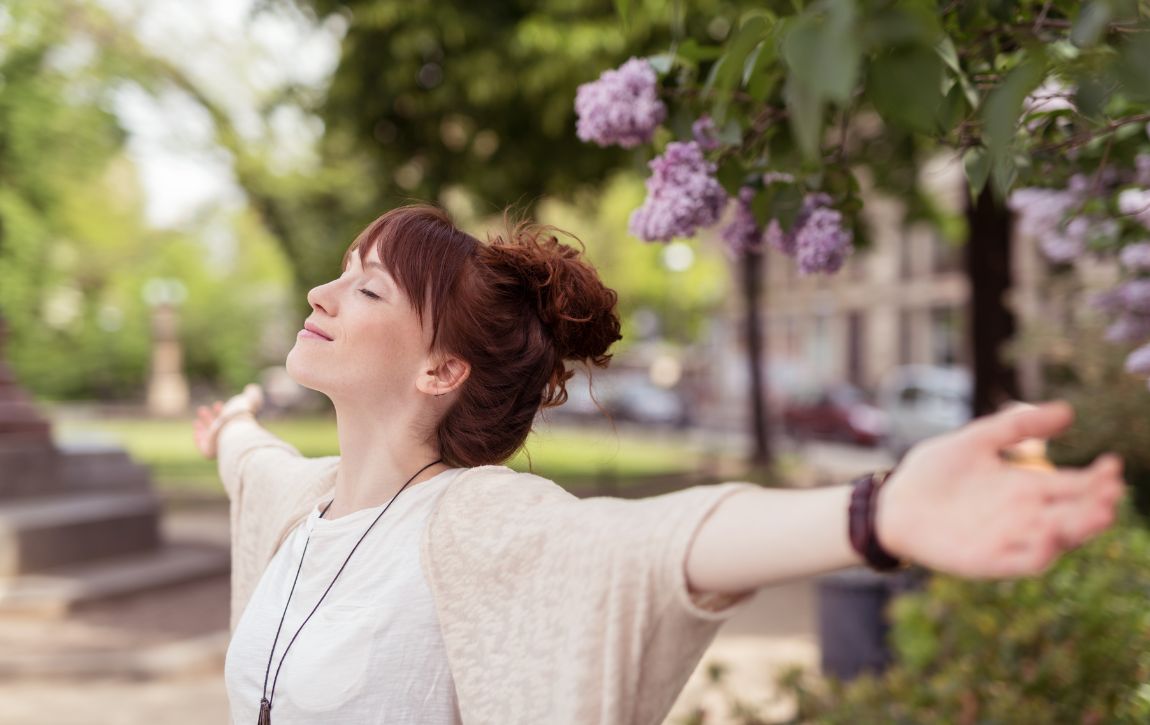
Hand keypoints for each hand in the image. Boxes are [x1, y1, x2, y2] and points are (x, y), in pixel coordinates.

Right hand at [193, 383, 263, 459]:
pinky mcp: (210, 451)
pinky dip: (199, 439)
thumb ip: (252, 394)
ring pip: (211, 436)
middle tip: (206, 408)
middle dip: (213, 417)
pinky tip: (196, 430)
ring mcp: (220, 445)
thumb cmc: (241, 417)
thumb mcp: (249, 401)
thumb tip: (252, 388)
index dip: (224, 412)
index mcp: (239, 428)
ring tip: (201, 411)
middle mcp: (230, 438)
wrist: (235, 432)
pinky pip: (203, 447)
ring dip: (204, 424)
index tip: (218, 403)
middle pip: (220, 428)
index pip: (230, 421)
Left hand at [876, 400, 1125, 578]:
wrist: (893, 502)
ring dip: (1077, 529)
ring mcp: (1009, 539)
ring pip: (1055, 539)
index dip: (1096, 478)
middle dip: (1095, 505)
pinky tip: (1050, 537)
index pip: (1072, 485)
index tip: (1112, 464)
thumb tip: (1069, 411)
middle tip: (1111, 491)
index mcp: (1026, 487)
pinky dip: (1039, 552)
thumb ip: (1016, 425)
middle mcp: (1025, 516)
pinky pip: (1021, 561)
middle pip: (1071, 514)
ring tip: (1097, 514)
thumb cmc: (934, 471)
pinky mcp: (989, 560)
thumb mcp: (976, 440)